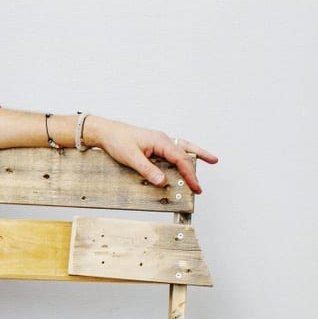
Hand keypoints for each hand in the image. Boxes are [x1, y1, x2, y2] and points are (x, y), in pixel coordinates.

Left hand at [85, 116, 217, 193]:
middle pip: (185, 154)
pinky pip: (173, 151)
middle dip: (194, 170)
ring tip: (210, 159)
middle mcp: (163, 140)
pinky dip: (182, 156)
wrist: (107, 132)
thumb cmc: (118, 140)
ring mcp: (160, 142)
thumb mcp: (131, 157)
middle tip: (200, 186)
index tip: (194, 186)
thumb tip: (162, 181)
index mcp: (161, 141)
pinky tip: (184, 161)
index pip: (180, 159)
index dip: (189, 174)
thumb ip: (147, 169)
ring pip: (183, 149)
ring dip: (196, 155)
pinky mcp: (155, 146)